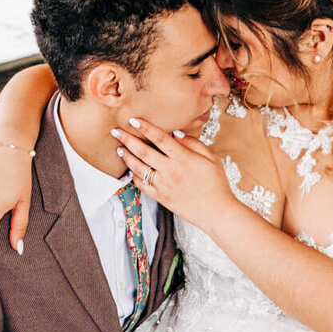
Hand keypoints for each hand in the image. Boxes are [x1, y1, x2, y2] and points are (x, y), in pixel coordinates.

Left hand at [111, 118, 233, 229]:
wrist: (216, 211)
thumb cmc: (216, 183)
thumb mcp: (212, 158)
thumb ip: (194, 143)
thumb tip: (176, 134)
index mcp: (183, 158)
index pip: (160, 138)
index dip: (145, 127)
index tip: (134, 120)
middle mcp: (170, 171)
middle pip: (144, 151)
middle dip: (128, 140)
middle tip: (116, 131)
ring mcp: (163, 185)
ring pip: (139, 168)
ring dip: (127, 157)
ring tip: (120, 148)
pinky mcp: (161, 197)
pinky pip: (142, 185)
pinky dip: (134, 176)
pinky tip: (131, 168)